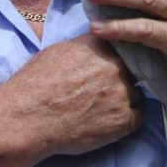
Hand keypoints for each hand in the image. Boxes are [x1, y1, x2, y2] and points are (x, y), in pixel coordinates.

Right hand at [0, 34, 141, 157]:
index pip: (122, 45)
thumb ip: (84, 47)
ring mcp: (121, 93)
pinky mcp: (123, 120)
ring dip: (124, 100)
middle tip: (104, 91)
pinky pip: (138, 117)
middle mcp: (114, 66)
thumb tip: (97, 44)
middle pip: (131, 70)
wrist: (27, 118)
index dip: (117, 58)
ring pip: (136, 94)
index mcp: (98, 46)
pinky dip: (127, 120)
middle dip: (121, 79)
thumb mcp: (57, 52)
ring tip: (102, 109)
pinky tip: (109, 122)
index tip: (111, 66)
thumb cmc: (35, 85)